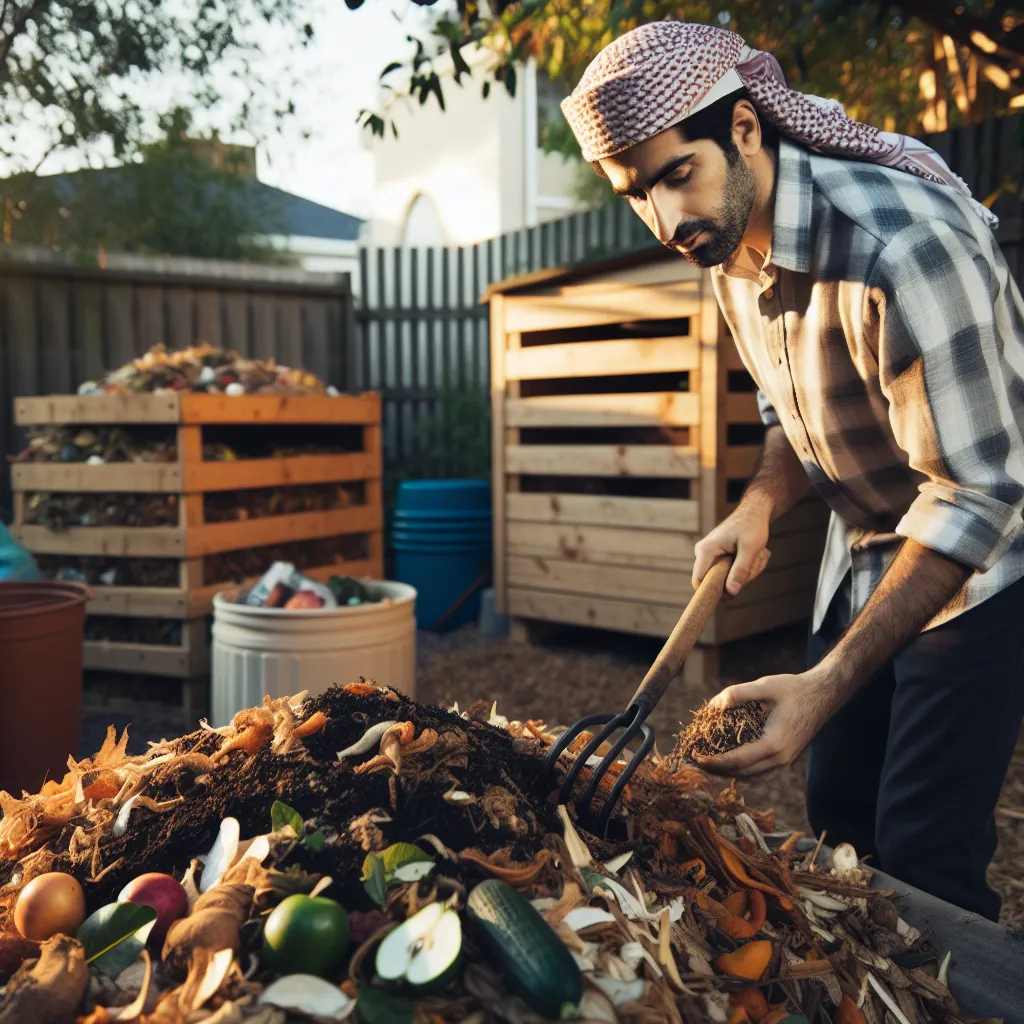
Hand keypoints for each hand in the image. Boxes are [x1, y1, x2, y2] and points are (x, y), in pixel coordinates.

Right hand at [692, 494, 772, 595]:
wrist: (754, 511)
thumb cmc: (752, 526)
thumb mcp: (750, 549)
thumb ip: (740, 570)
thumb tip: (731, 592)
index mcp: (706, 550)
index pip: (699, 581)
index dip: (712, 593)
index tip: (730, 596)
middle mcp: (702, 553)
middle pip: (716, 581)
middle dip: (738, 578)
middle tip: (754, 563)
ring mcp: (709, 554)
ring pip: (725, 577)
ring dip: (743, 572)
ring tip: (754, 557)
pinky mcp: (716, 556)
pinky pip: (728, 571)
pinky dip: (743, 568)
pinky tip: (751, 556)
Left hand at [694, 669, 836, 775]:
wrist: (823, 695)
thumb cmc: (794, 689)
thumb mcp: (765, 685)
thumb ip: (739, 693)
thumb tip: (714, 703)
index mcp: (775, 743)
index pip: (739, 760)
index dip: (716, 762)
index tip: (697, 758)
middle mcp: (781, 757)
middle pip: (743, 773)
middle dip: (717, 770)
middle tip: (695, 762)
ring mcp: (785, 760)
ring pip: (751, 774)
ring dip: (728, 771)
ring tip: (706, 763)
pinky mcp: (786, 757)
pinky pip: (759, 768)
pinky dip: (741, 767)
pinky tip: (726, 758)